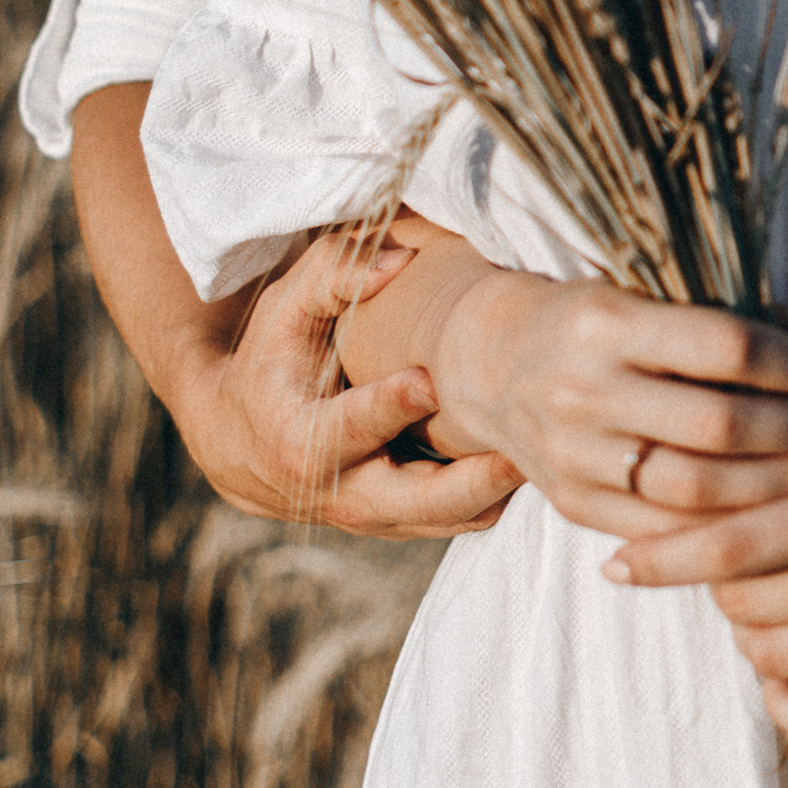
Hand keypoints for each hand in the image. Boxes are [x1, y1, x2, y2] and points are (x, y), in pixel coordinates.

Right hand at [174, 219, 520, 538]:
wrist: (240, 443)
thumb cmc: (272, 360)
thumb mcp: (283, 310)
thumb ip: (332, 274)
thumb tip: (398, 263)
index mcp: (299, 438)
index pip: (349, 428)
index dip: (388, 407)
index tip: (428, 382)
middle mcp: (338, 490)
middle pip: (415, 502)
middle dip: (472, 481)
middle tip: (524, 445)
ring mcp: (375, 516)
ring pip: (449, 518)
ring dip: (498, 489)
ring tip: (546, 445)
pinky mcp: (403, 524)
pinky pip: (459, 519)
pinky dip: (495, 493)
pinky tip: (530, 449)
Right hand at [429, 271, 787, 544]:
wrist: (494, 363)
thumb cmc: (606, 320)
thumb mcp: (672, 299)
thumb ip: (776, 322)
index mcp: (608, 322)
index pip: (727, 348)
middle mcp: (583, 389)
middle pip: (720, 428)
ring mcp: (572, 454)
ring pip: (698, 491)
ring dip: (780, 485)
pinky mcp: (571, 503)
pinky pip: (666, 532)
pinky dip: (730, 527)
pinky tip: (777, 512)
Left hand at [601, 437, 787, 738]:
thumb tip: (696, 493)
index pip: (727, 544)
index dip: (660, 559)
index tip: (615, 564)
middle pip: (738, 604)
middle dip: (713, 590)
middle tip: (720, 572)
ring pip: (769, 656)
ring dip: (747, 635)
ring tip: (760, 609)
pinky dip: (785, 700)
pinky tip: (782, 673)